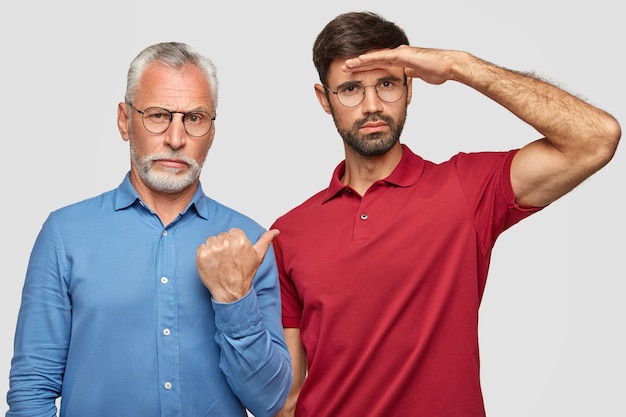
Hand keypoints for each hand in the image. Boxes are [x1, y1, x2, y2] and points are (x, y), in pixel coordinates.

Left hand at [196, 228, 279, 302]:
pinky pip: (201, 247)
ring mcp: (213, 249)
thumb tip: (276, 231)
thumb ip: (266, 240)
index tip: (235, 254)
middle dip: (224, 246)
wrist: (231, 292)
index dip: (234, 243)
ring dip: (213, 249)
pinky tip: (212, 264)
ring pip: (211, 240)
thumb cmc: (245, 275)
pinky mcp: (201, 255)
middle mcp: (227, 242)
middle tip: (228, 260)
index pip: (233, 232)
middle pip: (222, 236)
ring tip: (220, 262)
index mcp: (241, 240)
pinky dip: (204, 255)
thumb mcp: (259, 257)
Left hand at [342, 45, 460, 84]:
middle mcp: (398, 54)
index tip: (353, 73)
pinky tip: (360, 60)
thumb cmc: (438, 70)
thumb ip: (411, 73)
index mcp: (401, 60)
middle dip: (358, 64)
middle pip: (373, 60)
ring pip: (375, 57)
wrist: (448, 66)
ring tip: (346, 65)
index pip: (378, 65)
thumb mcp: (419, 74)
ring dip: (360, 61)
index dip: (365, 69)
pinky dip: (370, 58)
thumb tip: (405, 74)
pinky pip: (383, 57)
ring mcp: (400, 53)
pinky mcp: (403, 54)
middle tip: (343, 68)